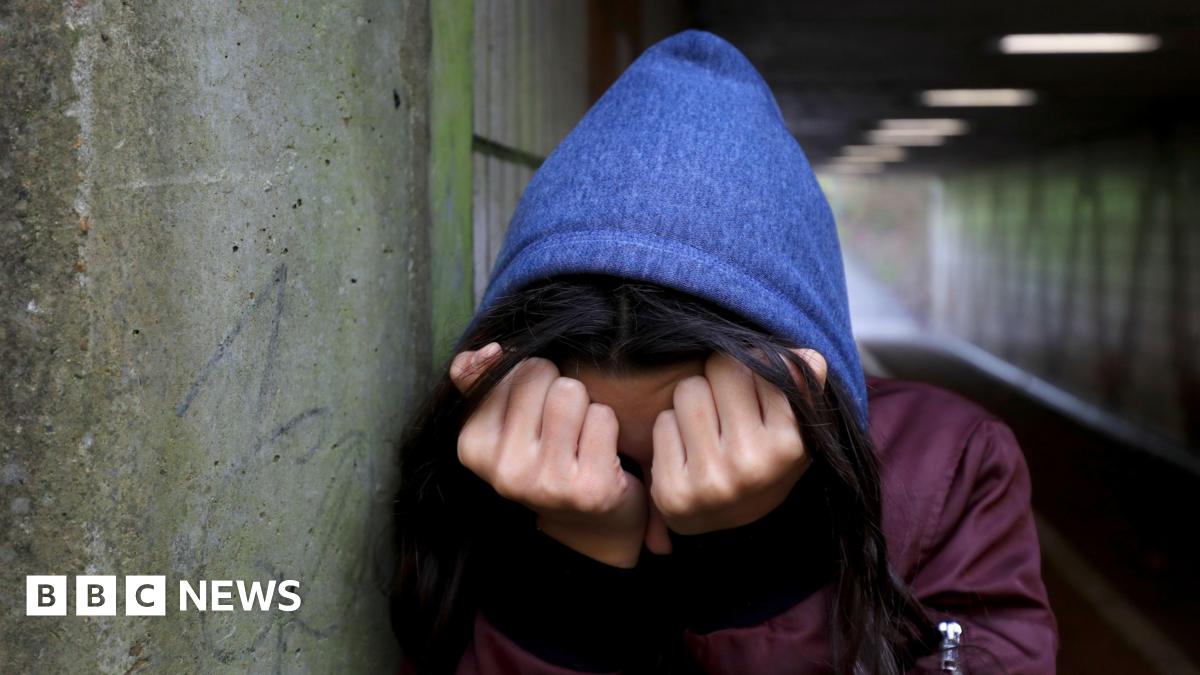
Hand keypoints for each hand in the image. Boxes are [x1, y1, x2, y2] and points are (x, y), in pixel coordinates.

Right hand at [450, 343, 647, 567]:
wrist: (589, 525)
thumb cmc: (544, 459)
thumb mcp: (503, 424)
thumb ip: (482, 382)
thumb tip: (486, 352)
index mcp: (473, 448)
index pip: (511, 369)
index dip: (533, 379)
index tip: (534, 413)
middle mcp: (505, 470)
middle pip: (539, 374)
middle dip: (557, 388)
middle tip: (560, 425)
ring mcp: (546, 483)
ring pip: (570, 392)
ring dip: (583, 405)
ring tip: (580, 436)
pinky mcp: (588, 490)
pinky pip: (602, 417)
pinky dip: (608, 426)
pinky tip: (601, 452)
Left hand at [649, 348, 826, 535]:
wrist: (733, 527)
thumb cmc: (766, 460)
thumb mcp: (798, 427)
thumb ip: (805, 387)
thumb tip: (807, 357)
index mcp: (788, 445)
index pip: (759, 362)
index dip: (753, 368)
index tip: (755, 390)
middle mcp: (750, 464)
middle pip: (720, 368)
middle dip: (721, 379)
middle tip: (727, 407)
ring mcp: (710, 481)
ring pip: (688, 390)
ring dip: (694, 401)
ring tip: (708, 428)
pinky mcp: (673, 493)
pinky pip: (663, 422)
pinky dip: (672, 429)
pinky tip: (688, 452)